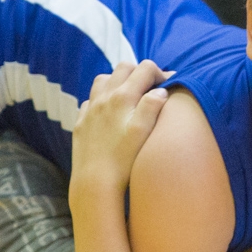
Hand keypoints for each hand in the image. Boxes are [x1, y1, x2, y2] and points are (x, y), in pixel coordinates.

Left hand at [72, 61, 169, 193]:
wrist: (94, 183)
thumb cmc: (124, 160)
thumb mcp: (143, 132)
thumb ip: (152, 106)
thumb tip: (161, 90)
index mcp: (123, 97)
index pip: (144, 69)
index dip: (160, 72)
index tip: (169, 84)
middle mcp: (104, 98)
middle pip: (123, 68)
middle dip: (140, 72)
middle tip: (152, 87)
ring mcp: (90, 110)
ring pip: (103, 80)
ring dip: (118, 81)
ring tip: (130, 96)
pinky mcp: (81, 123)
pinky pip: (90, 100)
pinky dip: (102, 99)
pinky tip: (109, 113)